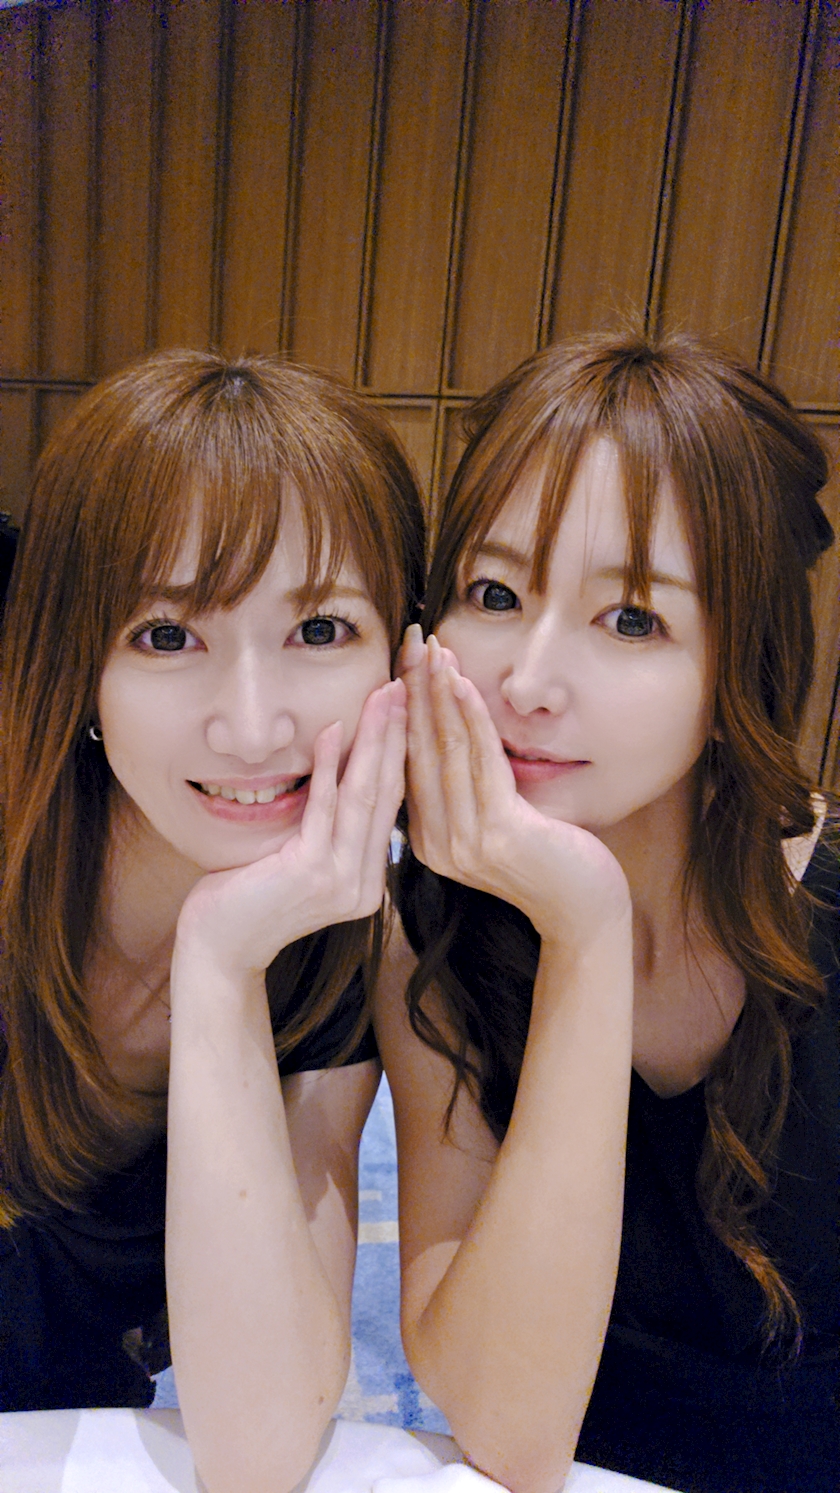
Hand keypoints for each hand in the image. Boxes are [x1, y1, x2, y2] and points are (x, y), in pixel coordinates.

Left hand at [174, 679, 405, 981]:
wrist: (219, 948)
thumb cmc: (250, 899)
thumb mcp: (300, 860)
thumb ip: (328, 831)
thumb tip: (345, 779)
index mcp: (367, 879)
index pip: (391, 805)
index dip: (401, 754)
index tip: (405, 711)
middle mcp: (364, 883)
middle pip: (387, 794)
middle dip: (397, 736)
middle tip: (404, 688)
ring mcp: (342, 880)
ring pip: (364, 796)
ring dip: (374, 740)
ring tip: (382, 697)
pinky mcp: (311, 872)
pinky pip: (324, 808)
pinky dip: (330, 766)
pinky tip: (334, 731)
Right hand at [399, 625, 629, 947]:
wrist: (583, 912)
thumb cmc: (547, 861)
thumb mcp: (497, 822)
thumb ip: (466, 790)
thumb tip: (451, 735)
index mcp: (427, 839)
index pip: (407, 760)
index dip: (404, 706)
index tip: (404, 661)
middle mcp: (436, 842)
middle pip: (417, 748)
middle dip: (414, 687)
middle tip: (409, 639)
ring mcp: (464, 840)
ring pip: (444, 748)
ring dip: (438, 691)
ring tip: (432, 648)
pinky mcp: (498, 832)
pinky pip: (479, 759)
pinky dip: (469, 714)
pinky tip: (462, 681)